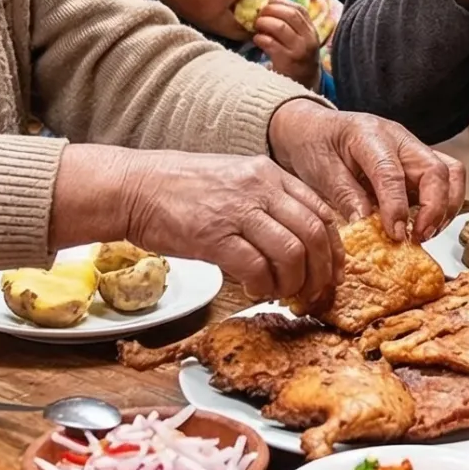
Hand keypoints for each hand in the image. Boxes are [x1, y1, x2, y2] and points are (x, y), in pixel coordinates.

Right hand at [51, 144, 340, 305]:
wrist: (134, 187)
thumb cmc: (180, 189)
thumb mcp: (234, 181)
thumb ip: (266, 202)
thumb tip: (295, 242)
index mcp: (269, 174)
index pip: (322, 212)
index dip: (334, 249)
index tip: (332, 273)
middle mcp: (260, 188)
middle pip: (315, 235)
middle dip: (321, 273)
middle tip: (313, 295)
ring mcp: (238, 211)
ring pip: (292, 253)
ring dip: (293, 283)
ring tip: (282, 295)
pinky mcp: (214, 236)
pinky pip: (256, 268)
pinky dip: (263, 286)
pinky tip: (254, 291)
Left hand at [250, 0, 323, 88]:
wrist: (303, 88)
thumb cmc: (297, 61)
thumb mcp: (301, 42)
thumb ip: (291, 26)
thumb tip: (269, 6)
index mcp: (312, 32)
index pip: (299, 9)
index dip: (282, 3)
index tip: (268, 3)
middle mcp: (308, 40)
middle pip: (289, 14)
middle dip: (270, 10)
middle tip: (258, 14)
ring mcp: (299, 51)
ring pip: (279, 26)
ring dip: (264, 23)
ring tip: (256, 26)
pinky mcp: (287, 62)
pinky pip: (270, 43)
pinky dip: (260, 38)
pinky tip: (257, 40)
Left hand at [268, 100, 464, 243]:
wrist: (313, 128)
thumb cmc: (314, 145)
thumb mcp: (319, 171)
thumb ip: (345, 196)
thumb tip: (368, 225)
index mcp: (369, 135)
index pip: (392, 172)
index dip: (397, 207)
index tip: (396, 235)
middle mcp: (399, 138)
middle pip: (435, 169)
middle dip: (434, 209)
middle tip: (418, 237)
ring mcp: (413, 149)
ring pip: (451, 173)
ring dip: (446, 207)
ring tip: (425, 233)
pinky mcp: (419, 162)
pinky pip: (446, 180)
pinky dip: (444, 204)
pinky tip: (424, 224)